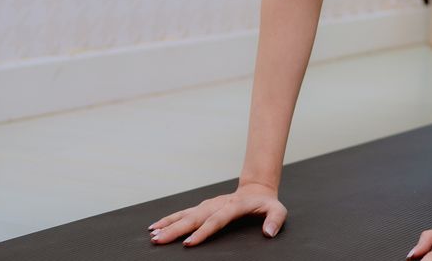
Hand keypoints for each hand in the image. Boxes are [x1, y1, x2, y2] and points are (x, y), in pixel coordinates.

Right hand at [146, 181, 286, 246]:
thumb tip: (268, 233)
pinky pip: (183, 213)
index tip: (189, 243)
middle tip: (160, 241)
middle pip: (195, 217)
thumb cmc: (266, 203)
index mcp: (234, 206)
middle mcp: (218, 204)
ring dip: (169, 224)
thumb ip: (275, 220)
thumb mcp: (278, 210)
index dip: (203, 232)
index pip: (216, 220)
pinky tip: (155, 227)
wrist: (257, 189)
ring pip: (186, 214)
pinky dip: (169, 219)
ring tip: (153, 235)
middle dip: (176, 229)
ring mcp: (209, 204)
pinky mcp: (203, 207)